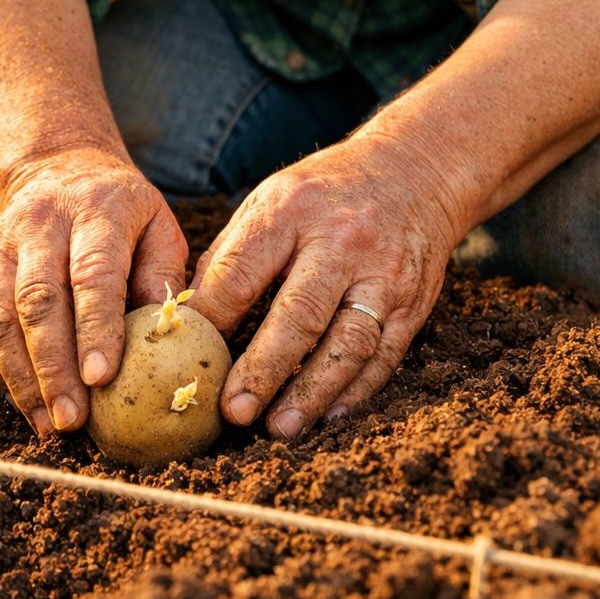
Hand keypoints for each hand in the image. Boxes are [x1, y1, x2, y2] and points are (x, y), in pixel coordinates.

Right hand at [0, 146, 187, 435]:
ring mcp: (1, 247)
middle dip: (53, 368)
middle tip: (71, 420)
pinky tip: (18, 401)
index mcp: (95, 211)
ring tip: (47, 424)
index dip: (95, 329)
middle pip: (37, 301)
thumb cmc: (123, 213)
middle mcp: (40, 226)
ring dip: (20, 378)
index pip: (91, 274)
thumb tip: (165, 335)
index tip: (101, 379)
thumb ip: (163, 276)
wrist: (58, 167)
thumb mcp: (159, 226)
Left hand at [188, 133, 460, 439]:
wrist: (411, 172)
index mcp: (290, 211)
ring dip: (312, 392)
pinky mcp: (414, 300)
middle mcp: (341, 241)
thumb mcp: (269, 201)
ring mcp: (384, 273)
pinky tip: (328, 414)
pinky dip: (356, 390)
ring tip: (280, 426)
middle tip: (233, 411)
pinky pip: (386, 354)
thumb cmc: (321, 196)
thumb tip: (188, 320)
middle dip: (263, 368)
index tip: (185, 359)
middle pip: (299, 315)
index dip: (211, 321)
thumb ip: (231, 257)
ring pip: (348, 343)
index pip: (242, 273)